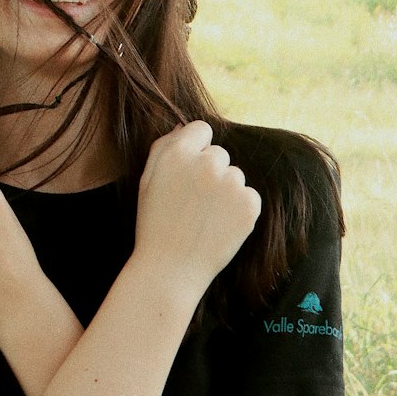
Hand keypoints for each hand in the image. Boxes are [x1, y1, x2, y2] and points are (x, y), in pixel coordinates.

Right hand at [134, 121, 260, 296]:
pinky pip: (248, 196)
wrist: (170, 269)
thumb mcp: (147, 181)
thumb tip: (183, 126)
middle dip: (209, 173)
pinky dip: (239, 210)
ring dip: (224, 192)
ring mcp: (231, 184)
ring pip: (234, 176)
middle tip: (192, 203)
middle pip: (219, 154)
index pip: (201, 130)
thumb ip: (163, 147)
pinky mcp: (249, 204)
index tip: (188, 173)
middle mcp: (207, 163)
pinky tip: (218, 227)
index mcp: (178, 153)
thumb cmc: (154, 224)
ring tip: (204, 218)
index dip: (195, 150)